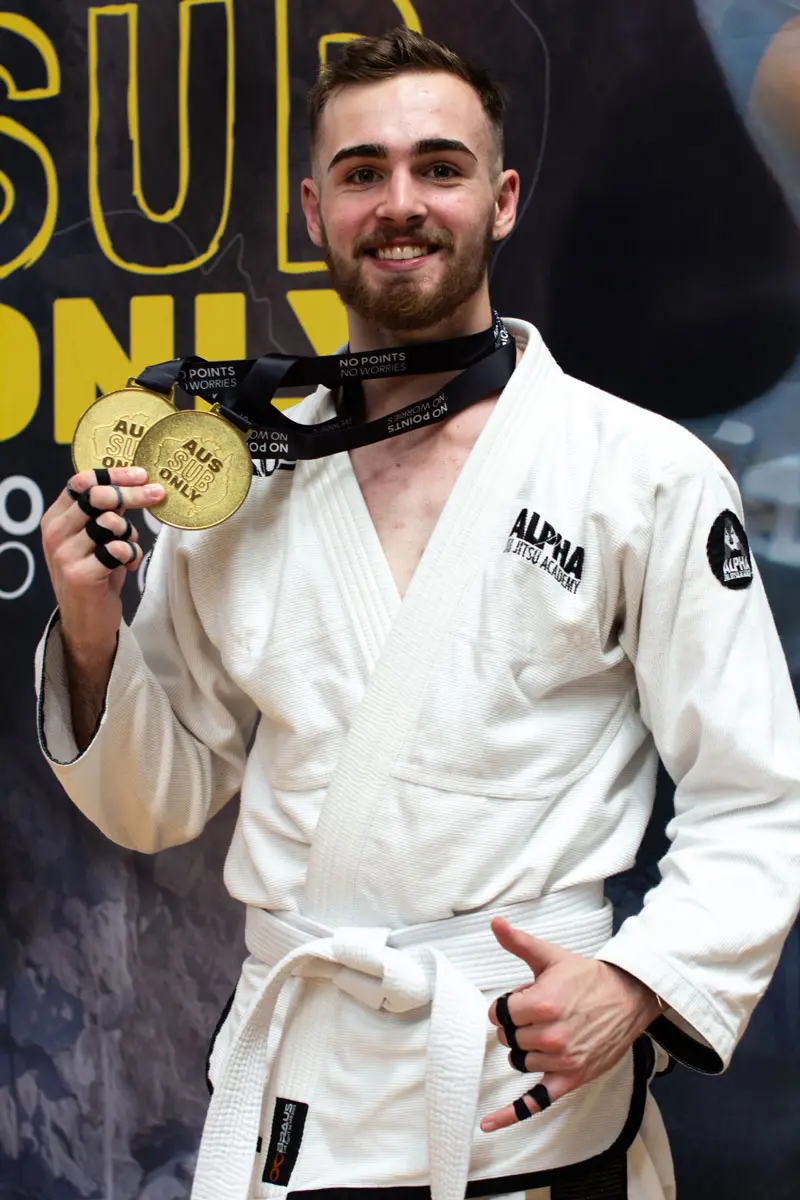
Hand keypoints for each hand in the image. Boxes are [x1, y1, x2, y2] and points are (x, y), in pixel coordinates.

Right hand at [40, 466, 164, 659]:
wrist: (87, 622)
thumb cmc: (97, 573)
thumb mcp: (94, 537)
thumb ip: (106, 512)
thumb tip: (138, 481)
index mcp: (55, 518)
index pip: (82, 481)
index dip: (115, 474)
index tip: (143, 474)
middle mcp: (55, 533)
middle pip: (99, 497)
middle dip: (134, 495)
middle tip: (158, 495)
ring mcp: (65, 554)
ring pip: (112, 523)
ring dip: (131, 535)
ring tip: (127, 550)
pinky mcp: (81, 574)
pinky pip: (119, 550)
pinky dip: (132, 556)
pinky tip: (128, 567)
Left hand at [480, 916, 660, 1131]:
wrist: (628, 998)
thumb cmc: (586, 977)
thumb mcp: (550, 956)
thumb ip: (518, 943)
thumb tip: (494, 922)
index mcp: (541, 1003)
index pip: (498, 1013)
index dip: (505, 1006)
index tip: (519, 1000)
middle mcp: (550, 1034)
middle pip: (506, 1038)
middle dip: (515, 1026)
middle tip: (535, 1014)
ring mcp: (561, 1059)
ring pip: (519, 1060)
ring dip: (525, 1048)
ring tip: (546, 1031)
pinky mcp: (571, 1078)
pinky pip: (536, 1101)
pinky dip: (510, 1115)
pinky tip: (487, 1124)